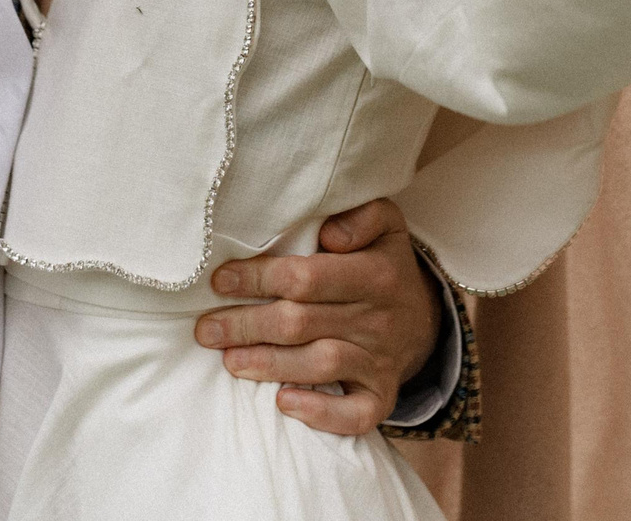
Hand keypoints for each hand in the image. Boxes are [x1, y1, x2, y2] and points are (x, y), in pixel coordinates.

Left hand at [192, 198, 443, 435]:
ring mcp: (380, 360)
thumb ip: (362, 216)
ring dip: (270, 365)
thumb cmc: (383, 263)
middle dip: (247, 325)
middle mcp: (378, 319)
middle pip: (302, 323)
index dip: (259, 279)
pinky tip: (284, 402)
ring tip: (229, 362)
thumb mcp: (385, 224)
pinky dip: (321, 413)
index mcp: (376, 273)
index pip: (307, 277)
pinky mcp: (380, 394)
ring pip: (320, 365)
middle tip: (206, 330)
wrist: (424, 317)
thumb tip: (328, 233)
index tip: (220, 281)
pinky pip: (356, 413)